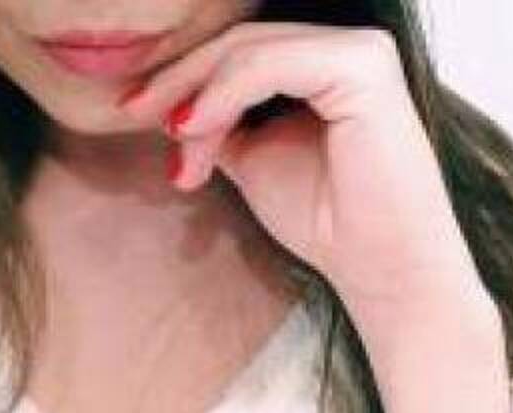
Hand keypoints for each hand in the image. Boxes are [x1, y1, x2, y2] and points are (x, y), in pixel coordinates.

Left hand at [120, 21, 512, 412]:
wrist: (378, 269)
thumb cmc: (324, 220)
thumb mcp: (255, 159)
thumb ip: (223, 123)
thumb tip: (174, 106)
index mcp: (327, 67)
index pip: (241, 52)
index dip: (185, 75)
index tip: (138, 111)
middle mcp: (349, 49)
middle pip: (240, 43)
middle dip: (180, 79)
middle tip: (133, 112)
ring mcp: (362, 53)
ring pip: (250, 51)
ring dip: (199, 94)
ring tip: (173, 138)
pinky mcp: (366, 68)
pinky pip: (272, 65)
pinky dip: (225, 94)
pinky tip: (192, 126)